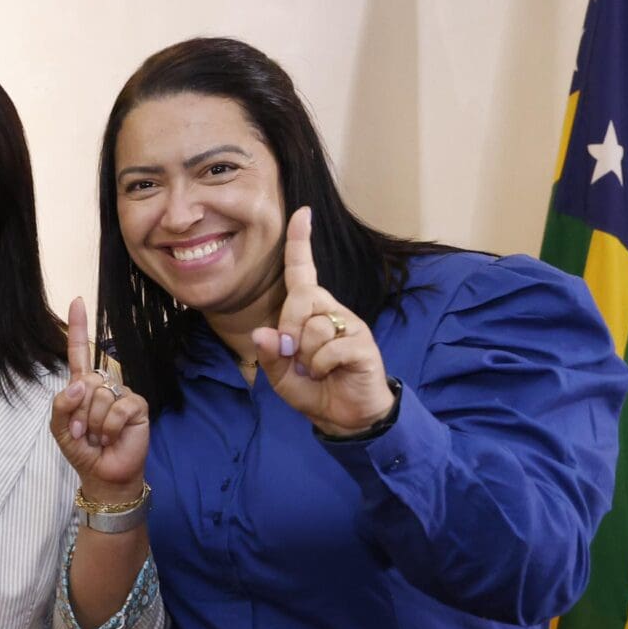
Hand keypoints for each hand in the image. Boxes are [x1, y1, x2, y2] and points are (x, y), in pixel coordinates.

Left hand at [51, 297, 148, 498]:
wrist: (103, 474)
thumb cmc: (82, 449)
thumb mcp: (60, 428)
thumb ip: (62, 405)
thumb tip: (79, 385)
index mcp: (82, 386)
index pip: (78, 352)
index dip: (77, 327)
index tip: (78, 301)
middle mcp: (103, 385)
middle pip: (85, 382)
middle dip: (78, 412)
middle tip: (83, 433)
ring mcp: (122, 393)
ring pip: (100, 395)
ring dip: (93, 423)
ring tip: (97, 437)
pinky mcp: (137, 406)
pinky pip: (118, 408)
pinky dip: (109, 427)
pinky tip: (111, 437)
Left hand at [251, 208, 393, 433]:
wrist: (344, 416)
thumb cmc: (313, 388)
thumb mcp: (280, 375)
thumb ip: (270, 354)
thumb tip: (264, 334)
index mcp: (310, 311)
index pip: (303, 271)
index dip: (300, 242)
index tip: (302, 212)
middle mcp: (332, 310)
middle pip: (301, 299)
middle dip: (289, 330)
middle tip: (296, 357)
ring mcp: (350, 325)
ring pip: (314, 327)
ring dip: (306, 356)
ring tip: (317, 368)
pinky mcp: (363, 343)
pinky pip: (330, 348)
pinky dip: (322, 367)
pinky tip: (331, 373)